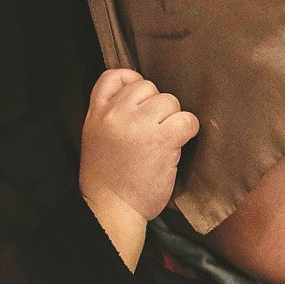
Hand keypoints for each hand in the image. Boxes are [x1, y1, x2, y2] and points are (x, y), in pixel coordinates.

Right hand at [79, 69, 199, 269]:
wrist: (111, 208)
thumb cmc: (109, 177)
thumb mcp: (96, 137)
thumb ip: (111, 114)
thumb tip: (140, 93)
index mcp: (96, 113)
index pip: (113, 76)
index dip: (132, 81)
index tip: (142, 98)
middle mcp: (115, 114)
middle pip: (149, 87)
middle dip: (157, 107)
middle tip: (153, 133)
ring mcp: (138, 125)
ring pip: (170, 101)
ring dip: (173, 120)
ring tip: (162, 143)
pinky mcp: (162, 139)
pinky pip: (188, 120)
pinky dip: (189, 131)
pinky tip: (177, 146)